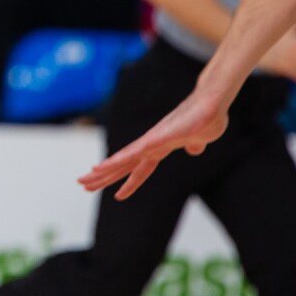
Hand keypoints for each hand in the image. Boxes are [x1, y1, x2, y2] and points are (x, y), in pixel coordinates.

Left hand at [79, 85, 230, 199]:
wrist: (213, 100)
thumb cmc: (207, 118)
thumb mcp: (199, 139)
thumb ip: (193, 145)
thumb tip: (194, 149)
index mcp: (160, 148)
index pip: (140, 168)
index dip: (127, 182)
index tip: (116, 195)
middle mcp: (152, 143)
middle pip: (124, 163)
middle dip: (104, 175)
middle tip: (82, 183)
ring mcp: (156, 138)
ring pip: (127, 156)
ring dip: (109, 166)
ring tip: (91, 172)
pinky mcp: (163, 133)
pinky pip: (143, 147)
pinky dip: (129, 155)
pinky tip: (116, 160)